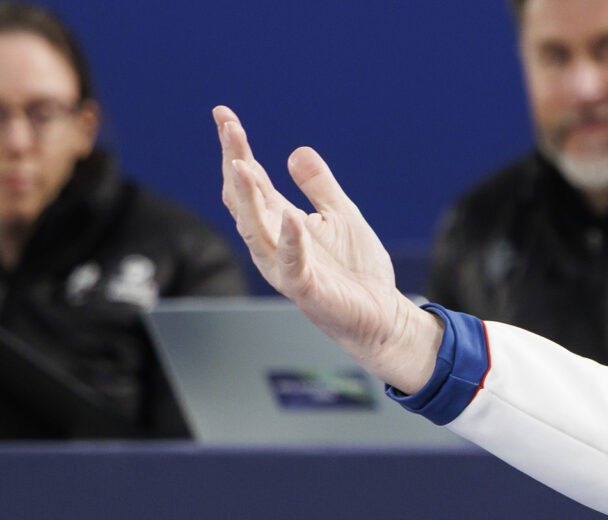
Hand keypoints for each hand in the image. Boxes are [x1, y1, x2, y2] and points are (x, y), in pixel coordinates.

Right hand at [213, 105, 441, 393]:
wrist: (382, 316)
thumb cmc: (358, 269)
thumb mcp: (342, 215)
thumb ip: (320, 186)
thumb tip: (297, 151)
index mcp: (280, 221)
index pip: (251, 179)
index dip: (236, 147)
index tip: (223, 115)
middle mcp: (274, 242)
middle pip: (243, 199)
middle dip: (234, 162)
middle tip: (229, 128)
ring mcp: (286, 267)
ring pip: (256, 229)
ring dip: (248, 197)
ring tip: (241, 165)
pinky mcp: (306, 290)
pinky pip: (292, 265)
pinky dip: (291, 241)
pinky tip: (292, 218)